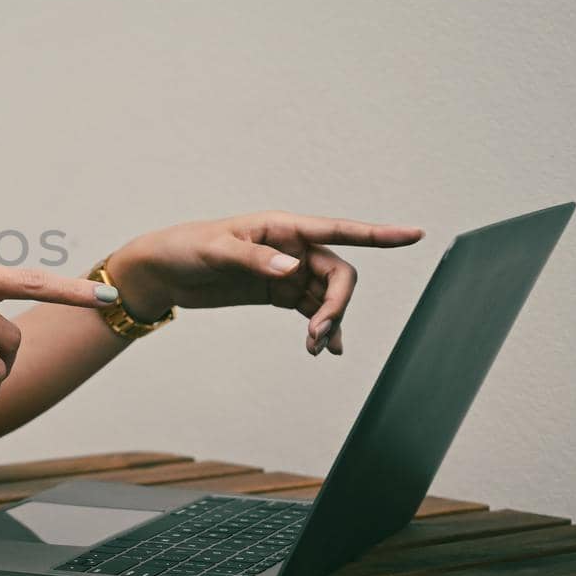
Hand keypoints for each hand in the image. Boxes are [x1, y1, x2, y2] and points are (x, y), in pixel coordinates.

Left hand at [106, 211, 423, 354]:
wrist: (160, 270)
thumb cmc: (184, 249)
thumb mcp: (214, 251)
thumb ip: (253, 257)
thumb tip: (292, 267)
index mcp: (283, 227)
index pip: (339, 230)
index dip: (379, 234)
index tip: (414, 235)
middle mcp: (292, 247)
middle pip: (339, 274)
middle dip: (338, 304)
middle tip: (318, 333)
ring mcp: (286, 270)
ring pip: (327, 297)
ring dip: (328, 322)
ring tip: (314, 347)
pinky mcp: (276, 292)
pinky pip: (310, 309)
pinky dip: (320, 328)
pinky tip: (323, 348)